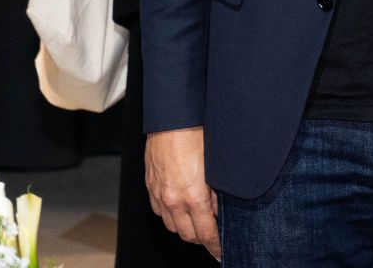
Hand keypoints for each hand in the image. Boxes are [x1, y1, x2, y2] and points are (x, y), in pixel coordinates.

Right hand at [146, 127, 220, 257]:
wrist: (173, 119)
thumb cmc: (199, 137)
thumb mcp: (217, 167)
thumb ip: (218, 193)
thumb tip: (218, 209)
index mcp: (193, 197)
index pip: (206, 232)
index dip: (214, 246)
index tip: (221, 253)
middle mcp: (173, 200)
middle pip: (187, 234)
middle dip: (201, 239)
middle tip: (212, 238)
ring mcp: (159, 194)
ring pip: (171, 225)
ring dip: (184, 229)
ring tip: (197, 225)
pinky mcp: (150, 186)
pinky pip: (159, 211)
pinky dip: (170, 215)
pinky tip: (179, 210)